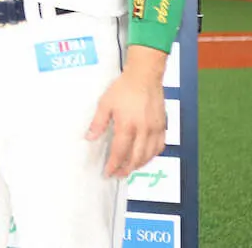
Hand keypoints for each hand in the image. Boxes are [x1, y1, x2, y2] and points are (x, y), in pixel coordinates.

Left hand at [86, 54, 167, 176]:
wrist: (145, 76)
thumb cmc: (124, 87)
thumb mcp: (105, 103)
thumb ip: (98, 123)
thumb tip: (89, 137)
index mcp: (127, 125)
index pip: (120, 152)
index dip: (113, 165)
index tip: (108, 172)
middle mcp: (143, 130)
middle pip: (136, 158)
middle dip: (126, 169)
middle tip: (118, 174)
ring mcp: (155, 129)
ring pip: (149, 155)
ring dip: (139, 165)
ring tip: (129, 168)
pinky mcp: (163, 126)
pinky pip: (160, 147)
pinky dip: (152, 155)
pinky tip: (145, 157)